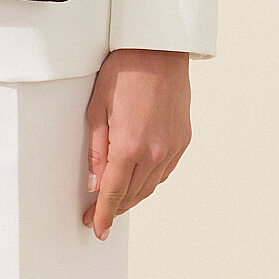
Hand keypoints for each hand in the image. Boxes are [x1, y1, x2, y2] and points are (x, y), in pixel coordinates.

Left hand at [82, 48, 191, 238]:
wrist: (159, 50)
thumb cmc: (124, 71)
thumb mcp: (97, 108)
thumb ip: (97, 150)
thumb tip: (95, 183)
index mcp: (129, 146)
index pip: (113, 193)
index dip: (103, 215)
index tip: (96, 228)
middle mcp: (154, 153)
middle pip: (132, 195)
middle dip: (114, 209)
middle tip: (97, 216)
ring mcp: (171, 148)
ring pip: (150, 187)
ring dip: (132, 197)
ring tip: (115, 200)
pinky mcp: (183, 141)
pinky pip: (164, 172)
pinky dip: (149, 181)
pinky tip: (138, 178)